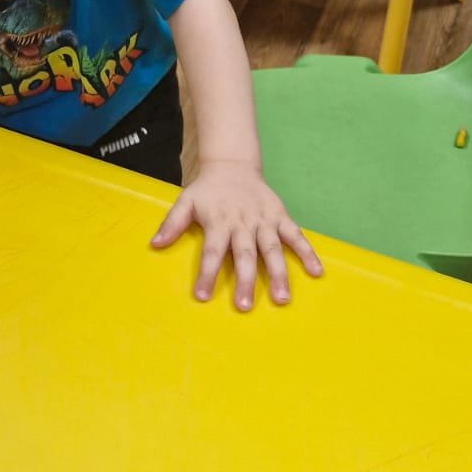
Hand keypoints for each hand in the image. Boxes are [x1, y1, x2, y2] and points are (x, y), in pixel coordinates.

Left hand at [150, 161, 322, 311]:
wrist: (232, 165)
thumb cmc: (207, 190)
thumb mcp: (185, 201)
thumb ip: (172, 223)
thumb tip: (154, 244)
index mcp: (219, 221)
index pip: (213, 251)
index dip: (208, 273)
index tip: (203, 295)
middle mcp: (243, 223)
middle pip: (245, 254)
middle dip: (245, 280)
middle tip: (244, 306)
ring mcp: (264, 220)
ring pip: (272, 249)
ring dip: (278, 273)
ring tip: (281, 298)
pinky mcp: (280, 217)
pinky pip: (295, 236)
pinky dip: (307, 253)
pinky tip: (317, 272)